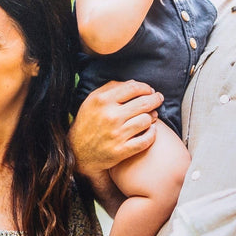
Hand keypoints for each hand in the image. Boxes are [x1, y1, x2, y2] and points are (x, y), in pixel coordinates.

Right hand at [69, 80, 161, 215]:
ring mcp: (116, 134)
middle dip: (155, 99)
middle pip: (144, 103)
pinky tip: (151, 130)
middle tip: (159, 99)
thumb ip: (111, 88)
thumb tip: (134, 83)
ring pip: (147, 120)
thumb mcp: (92, 101)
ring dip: (152, 117)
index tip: (150, 90)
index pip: (133, 88)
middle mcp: (110, 116)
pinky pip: (146, 139)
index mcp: (102, 101)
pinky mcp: (121, 150)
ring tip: (152, 116)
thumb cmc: (87, 123)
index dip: (146, 88)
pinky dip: (152, 133)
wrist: (77, 152)